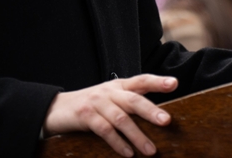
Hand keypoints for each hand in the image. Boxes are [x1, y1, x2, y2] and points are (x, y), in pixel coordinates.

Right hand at [44, 75, 177, 156]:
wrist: (57, 108)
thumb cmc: (91, 105)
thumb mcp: (111, 98)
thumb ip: (130, 102)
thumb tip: (158, 115)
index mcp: (119, 85)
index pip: (141, 80)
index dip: (158, 81)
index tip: (174, 83)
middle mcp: (109, 92)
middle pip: (134, 100)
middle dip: (151, 110)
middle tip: (167, 121)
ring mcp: (97, 103)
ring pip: (121, 119)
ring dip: (137, 136)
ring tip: (150, 150)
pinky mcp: (86, 117)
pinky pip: (105, 131)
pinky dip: (118, 143)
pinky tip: (128, 153)